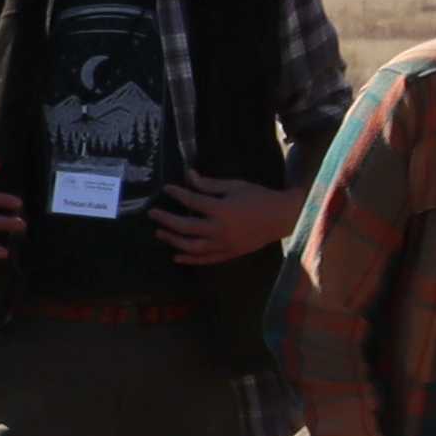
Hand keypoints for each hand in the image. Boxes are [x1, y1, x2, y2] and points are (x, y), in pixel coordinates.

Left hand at [150, 174, 291, 266]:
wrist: (283, 217)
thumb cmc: (259, 197)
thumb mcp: (235, 186)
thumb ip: (209, 184)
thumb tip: (188, 175)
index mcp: (222, 209)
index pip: (192, 201)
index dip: (177, 194)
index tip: (166, 189)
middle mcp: (220, 229)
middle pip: (186, 227)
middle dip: (167, 220)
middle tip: (153, 214)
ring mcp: (224, 244)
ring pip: (192, 246)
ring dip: (174, 240)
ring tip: (159, 233)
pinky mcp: (230, 253)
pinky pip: (206, 259)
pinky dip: (190, 259)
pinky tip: (177, 256)